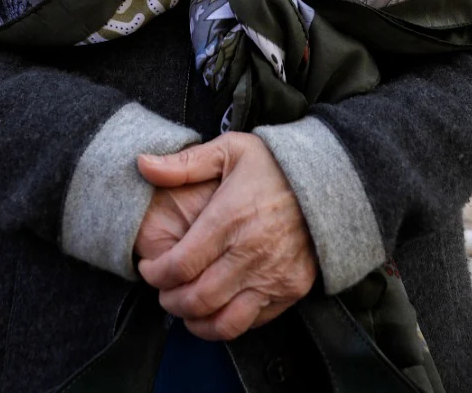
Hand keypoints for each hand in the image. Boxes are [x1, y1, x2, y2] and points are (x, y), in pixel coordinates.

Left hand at [135, 132, 316, 341]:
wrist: (329, 181)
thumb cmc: (275, 165)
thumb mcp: (230, 150)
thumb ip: (184, 163)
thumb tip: (142, 164)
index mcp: (229, 219)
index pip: (179, 265)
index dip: (155, 274)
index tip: (149, 268)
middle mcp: (251, 253)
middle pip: (197, 299)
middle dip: (170, 301)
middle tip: (164, 291)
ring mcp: (273, 275)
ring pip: (224, 322)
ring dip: (197, 322)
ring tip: (187, 307)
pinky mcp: (291, 289)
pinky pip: (252, 322)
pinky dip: (228, 322)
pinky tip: (218, 306)